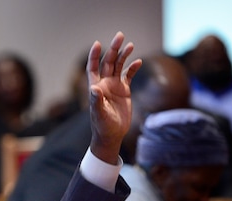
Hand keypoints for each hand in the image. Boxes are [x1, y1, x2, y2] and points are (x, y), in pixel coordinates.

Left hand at [87, 31, 141, 163]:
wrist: (112, 135)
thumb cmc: (102, 125)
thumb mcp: (99, 113)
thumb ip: (96, 100)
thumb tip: (94, 87)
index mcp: (95, 87)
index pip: (93, 67)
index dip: (94, 56)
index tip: (97, 44)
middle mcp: (104, 84)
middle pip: (108, 62)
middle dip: (113, 50)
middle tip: (120, 36)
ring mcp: (114, 87)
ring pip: (119, 67)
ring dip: (123, 55)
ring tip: (130, 45)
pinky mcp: (124, 91)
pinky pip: (128, 76)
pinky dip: (133, 68)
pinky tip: (138, 62)